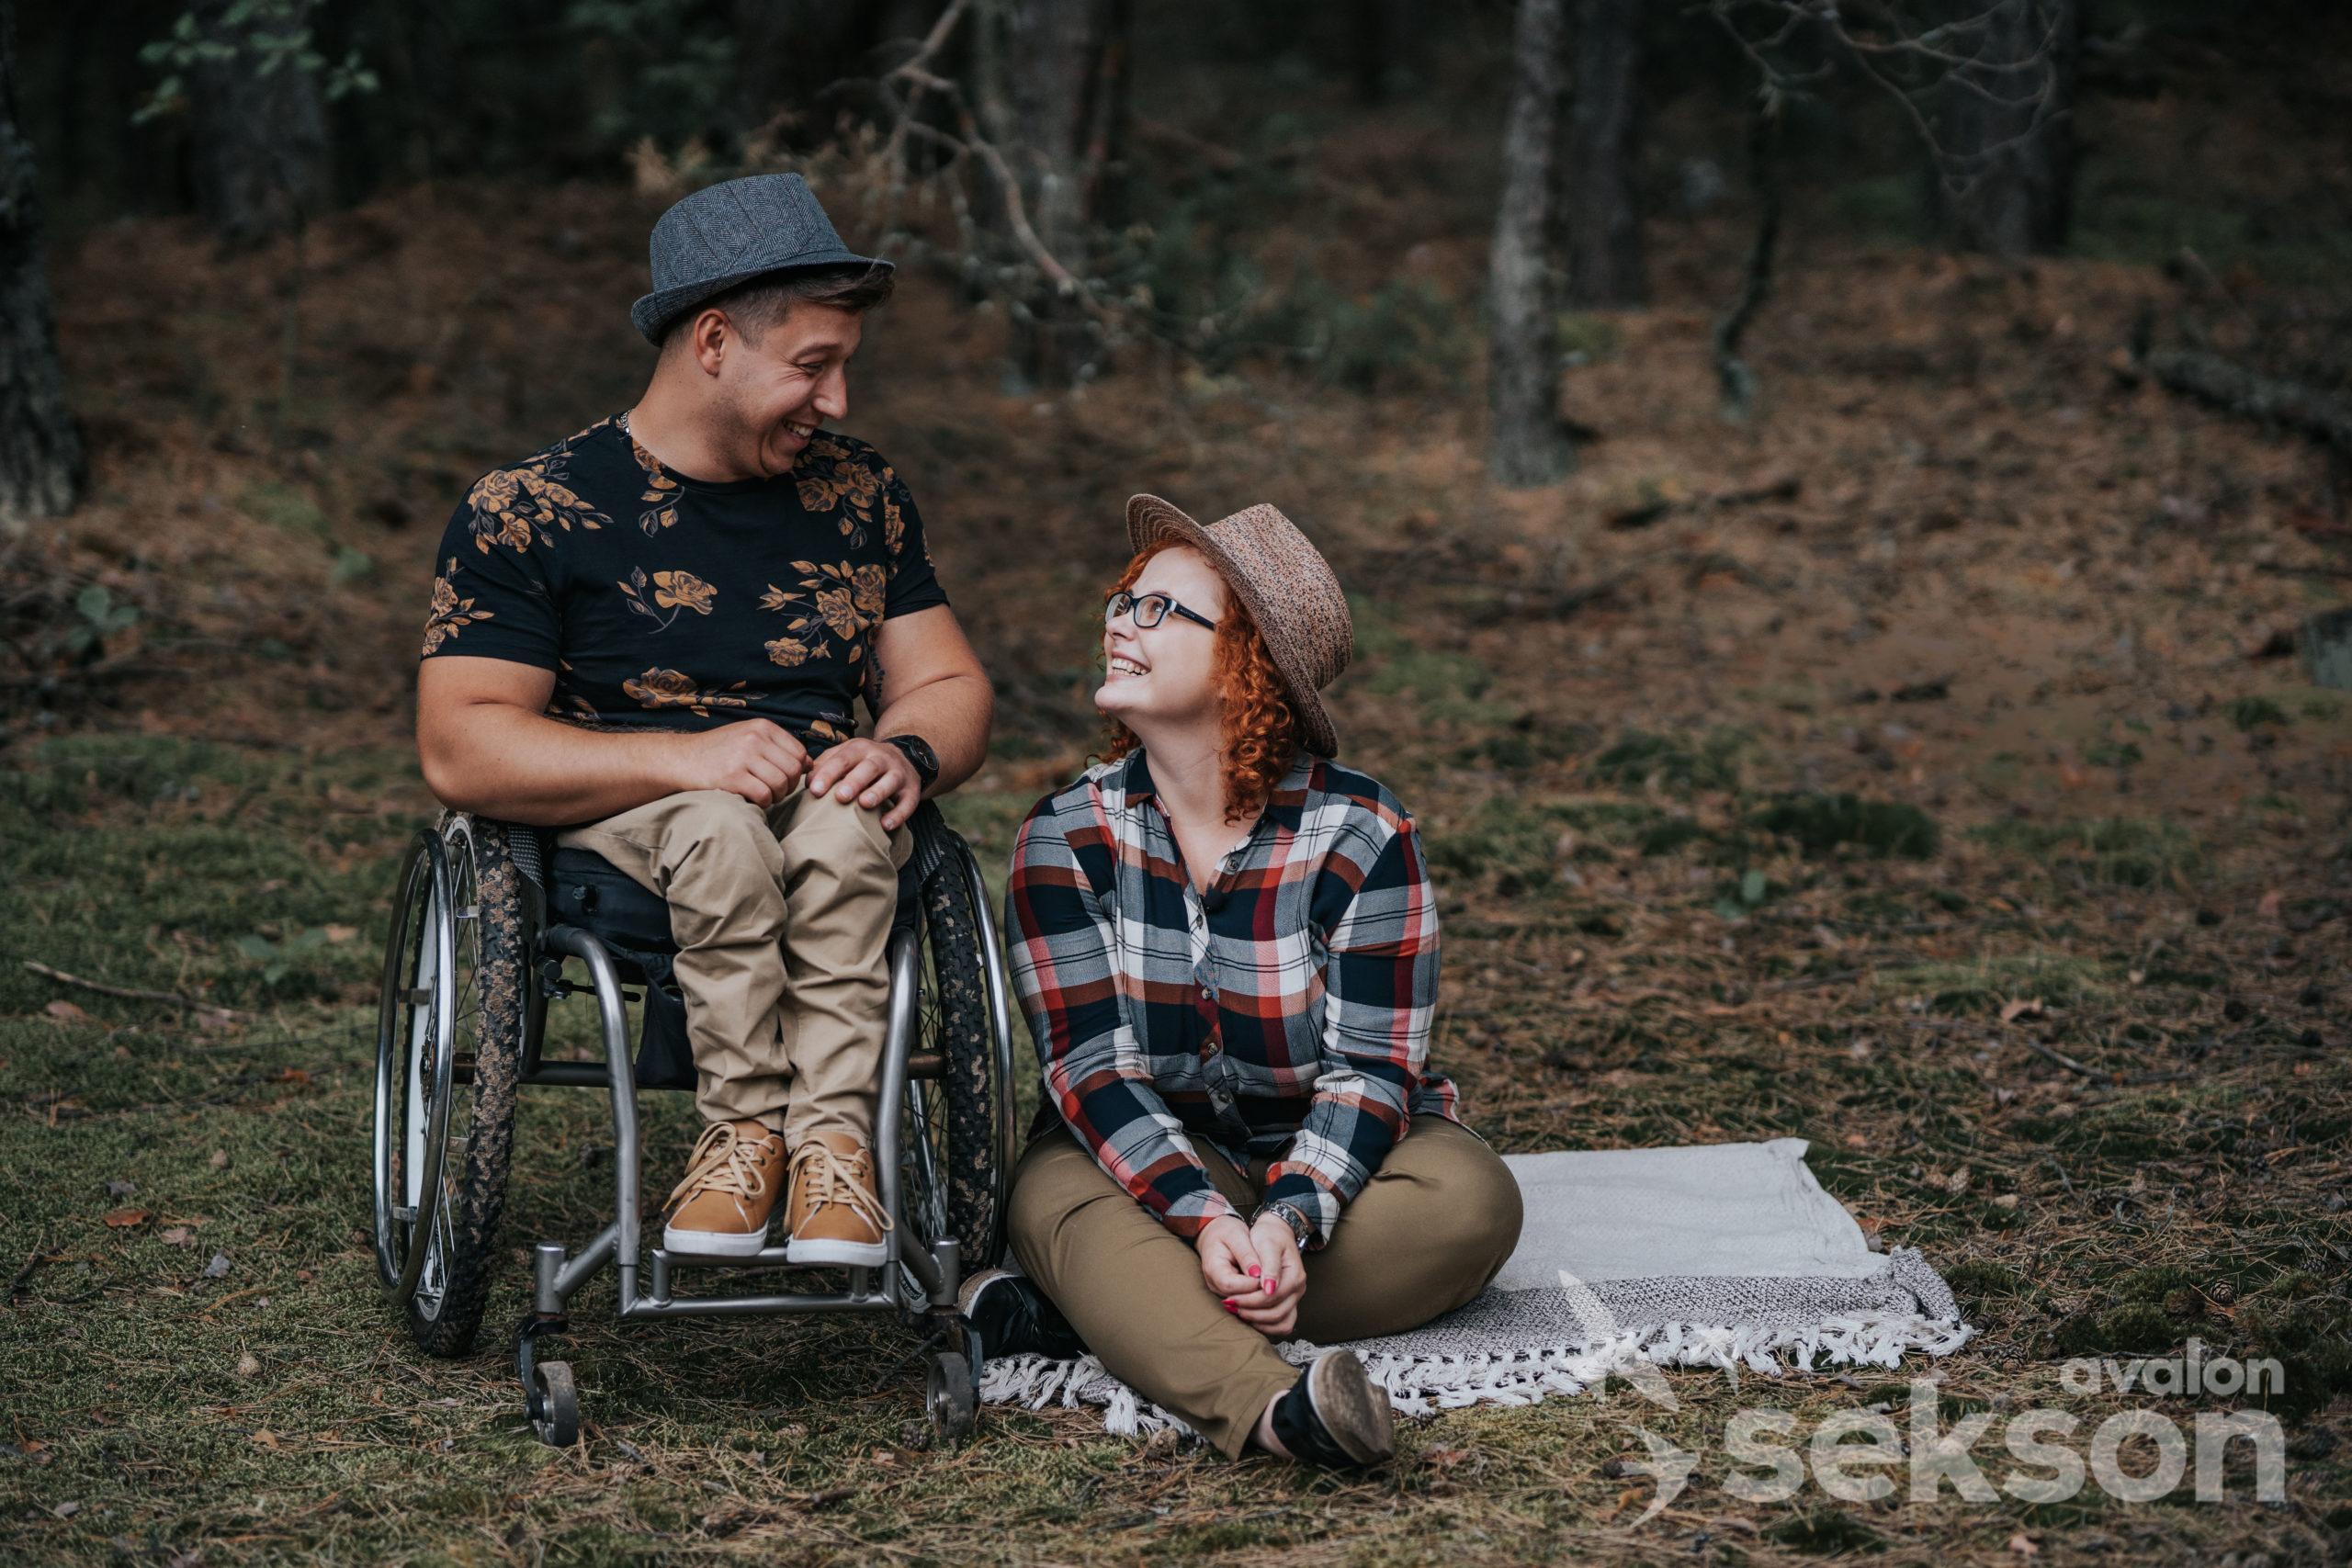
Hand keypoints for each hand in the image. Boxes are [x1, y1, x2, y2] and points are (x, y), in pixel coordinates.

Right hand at [672, 719, 808, 806]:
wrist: (680, 759)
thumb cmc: (718, 751)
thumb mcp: (748, 738)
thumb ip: (777, 747)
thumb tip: (810, 764)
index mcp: (762, 727)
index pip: (799, 753)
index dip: (796, 771)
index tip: (784, 779)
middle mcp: (754, 738)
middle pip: (792, 770)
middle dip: (788, 787)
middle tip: (775, 792)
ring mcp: (743, 757)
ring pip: (780, 784)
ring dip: (776, 796)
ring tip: (764, 796)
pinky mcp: (731, 777)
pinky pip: (764, 795)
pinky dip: (763, 803)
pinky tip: (752, 799)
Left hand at [804, 738, 922, 829]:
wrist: (904, 757)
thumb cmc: (864, 762)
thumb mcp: (845, 755)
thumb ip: (824, 765)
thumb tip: (807, 780)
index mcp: (859, 749)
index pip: (842, 759)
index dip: (828, 773)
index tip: (815, 790)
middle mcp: (880, 758)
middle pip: (868, 767)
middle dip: (854, 781)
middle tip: (840, 796)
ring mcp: (898, 773)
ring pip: (890, 780)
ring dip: (877, 792)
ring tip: (864, 804)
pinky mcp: (912, 790)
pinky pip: (908, 802)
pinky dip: (899, 814)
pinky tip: (885, 825)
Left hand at [1196, 1213, 1306, 1338]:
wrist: (1277, 1233)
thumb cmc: (1269, 1236)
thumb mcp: (1267, 1244)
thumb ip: (1269, 1266)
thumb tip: (1268, 1289)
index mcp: (1295, 1276)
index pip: (1271, 1297)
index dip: (1250, 1300)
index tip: (1230, 1297)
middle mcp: (1298, 1290)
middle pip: (1276, 1313)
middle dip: (1251, 1313)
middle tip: (1230, 1306)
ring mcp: (1295, 1298)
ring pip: (1281, 1323)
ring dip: (1258, 1322)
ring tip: (1238, 1312)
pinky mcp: (1289, 1303)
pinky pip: (1282, 1324)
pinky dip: (1266, 1326)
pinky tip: (1249, 1317)